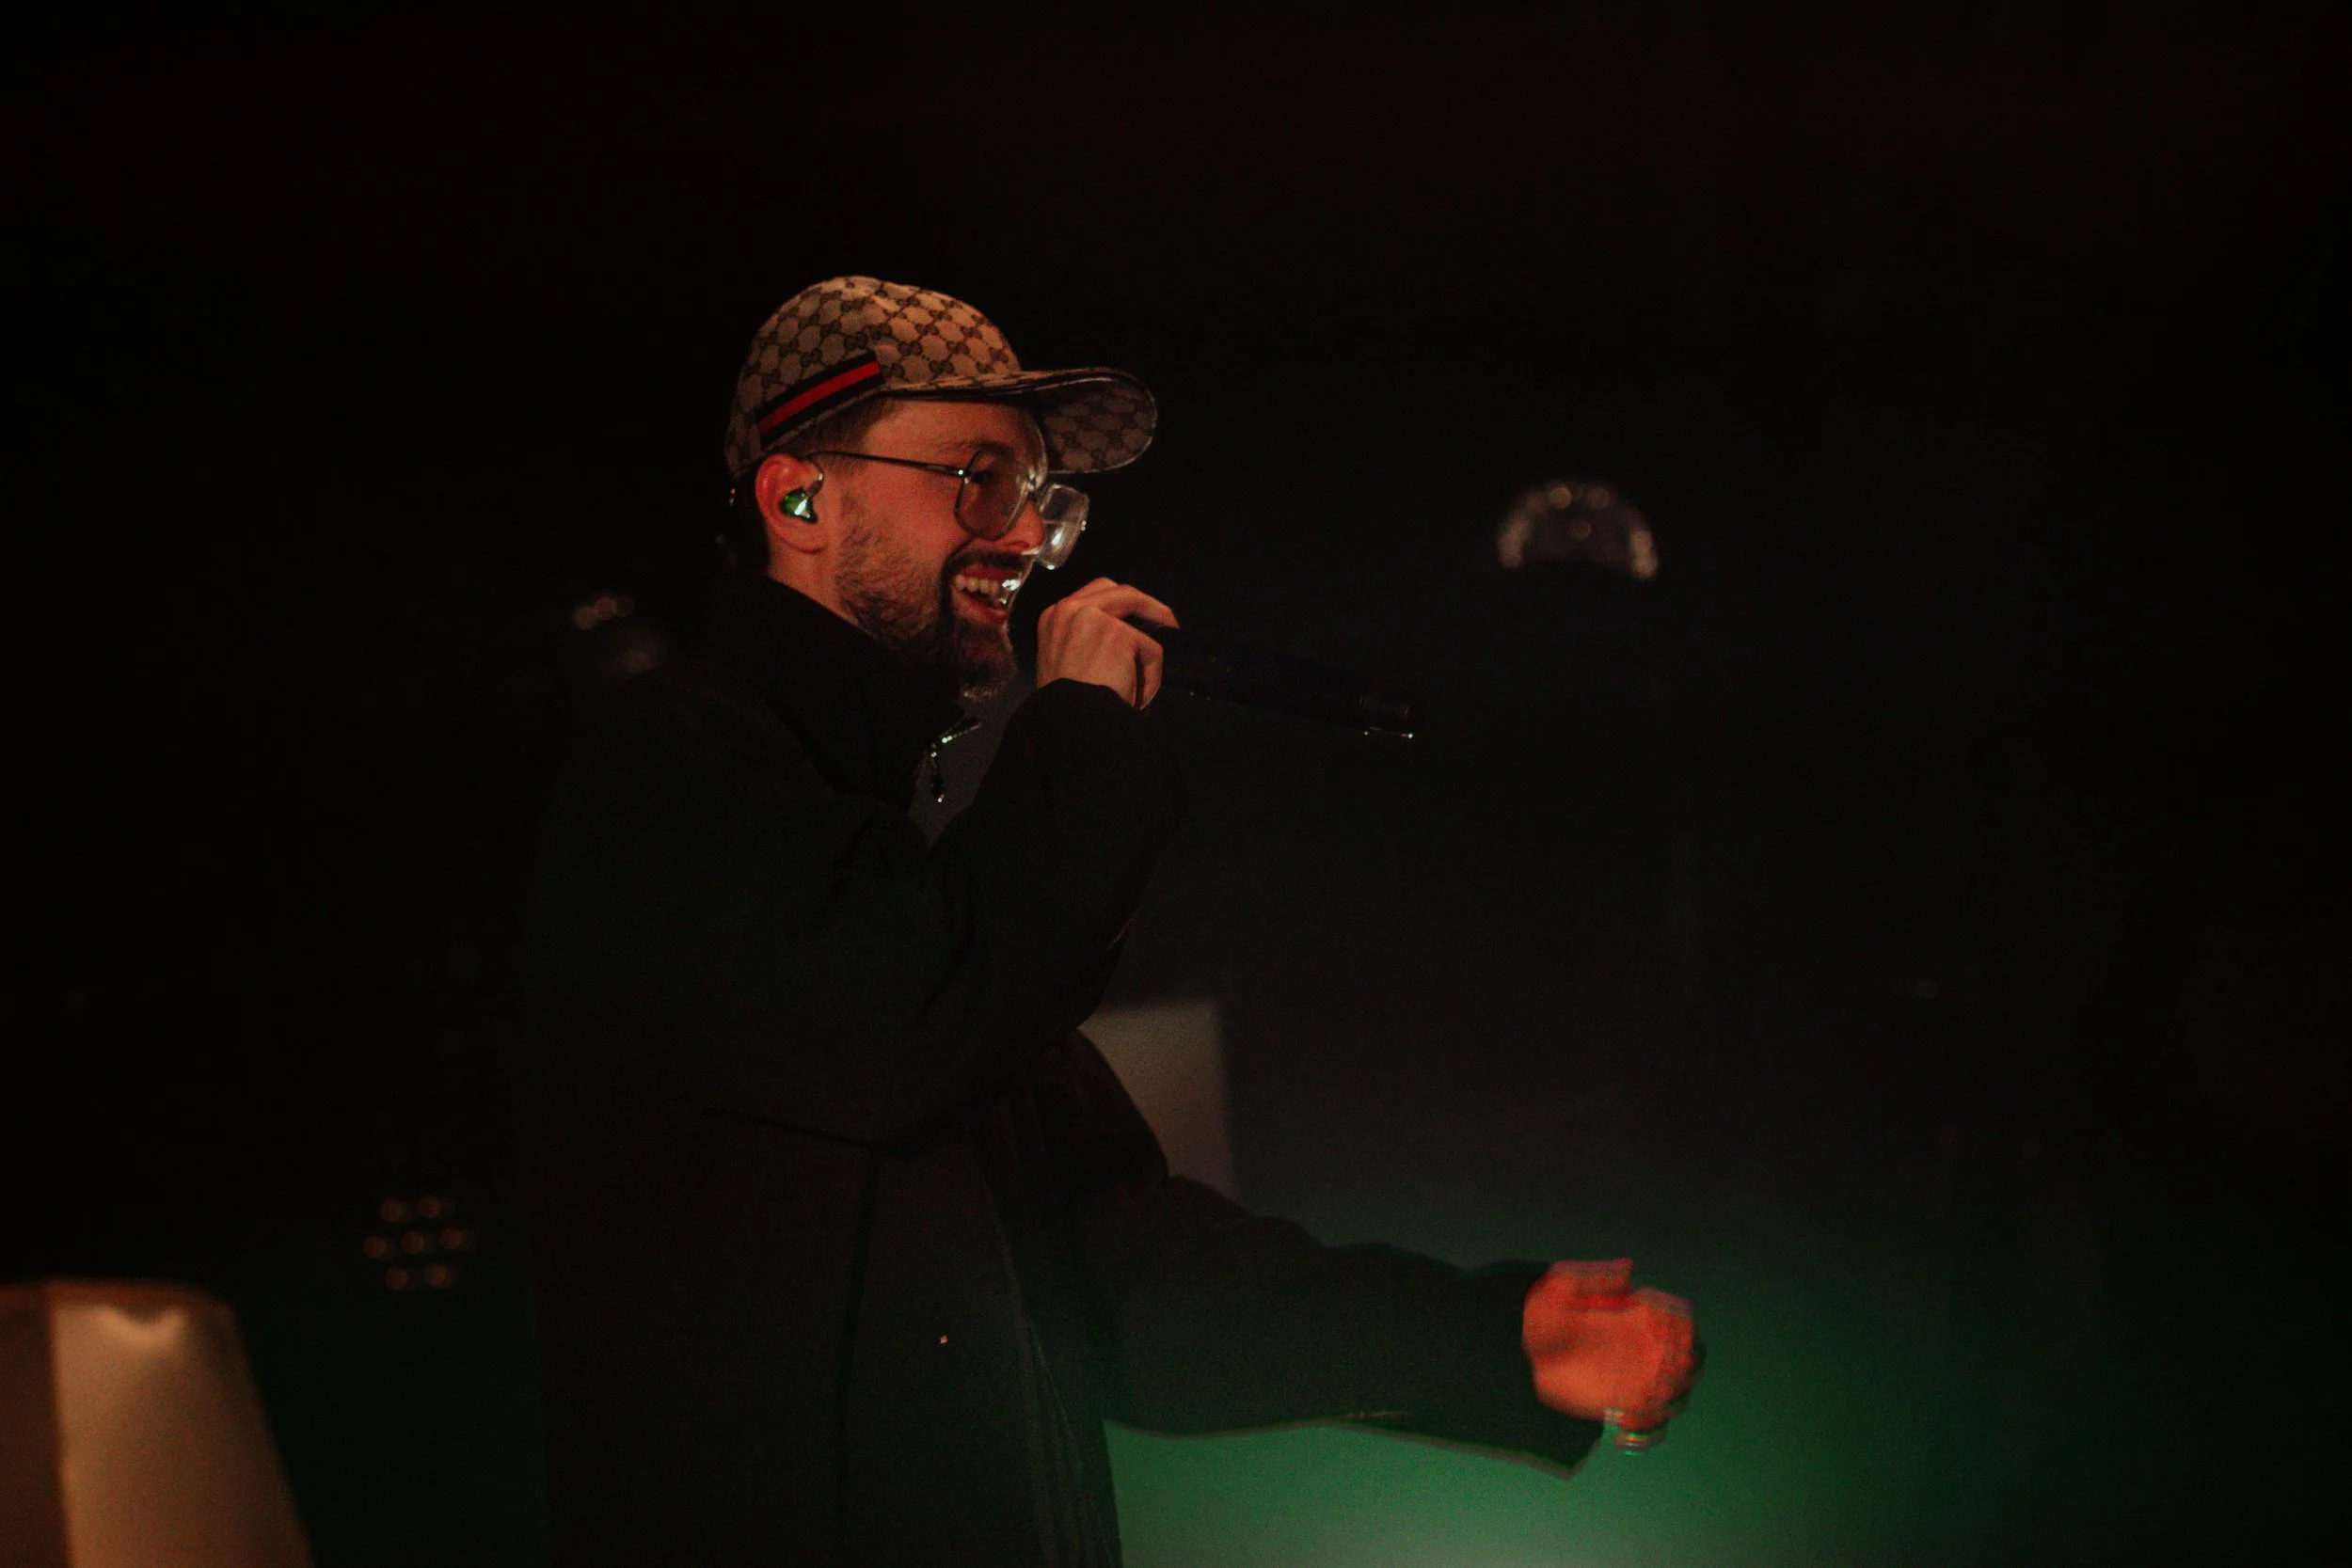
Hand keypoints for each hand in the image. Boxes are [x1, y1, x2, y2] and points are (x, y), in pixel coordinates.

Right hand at [1035, 578, 1178, 708]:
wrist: (1069, 725)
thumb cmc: (1068, 706)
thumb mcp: (1065, 663)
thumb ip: (1086, 641)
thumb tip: (1127, 639)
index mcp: (1052, 618)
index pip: (1093, 596)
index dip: (1121, 606)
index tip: (1138, 620)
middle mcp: (1068, 609)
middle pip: (1119, 591)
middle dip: (1146, 605)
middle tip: (1165, 623)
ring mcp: (1092, 616)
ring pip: (1139, 609)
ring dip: (1154, 633)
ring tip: (1160, 658)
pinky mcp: (1118, 633)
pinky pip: (1151, 649)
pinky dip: (1151, 675)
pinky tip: (1138, 696)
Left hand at [1523, 1258, 1699, 1439]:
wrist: (1512, 1351)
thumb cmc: (1537, 1312)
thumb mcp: (1561, 1286)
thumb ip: (1596, 1277)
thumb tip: (1630, 1270)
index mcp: (1637, 1316)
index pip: (1682, 1318)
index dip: (1682, 1322)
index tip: (1659, 1327)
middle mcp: (1644, 1349)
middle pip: (1692, 1359)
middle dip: (1685, 1363)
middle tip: (1660, 1369)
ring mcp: (1636, 1380)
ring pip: (1678, 1395)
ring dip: (1669, 1398)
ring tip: (1638, 1400)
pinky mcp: (1621, 1408)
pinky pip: (1651, 1427)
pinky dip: (1647, 1431)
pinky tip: (1621, 1426)